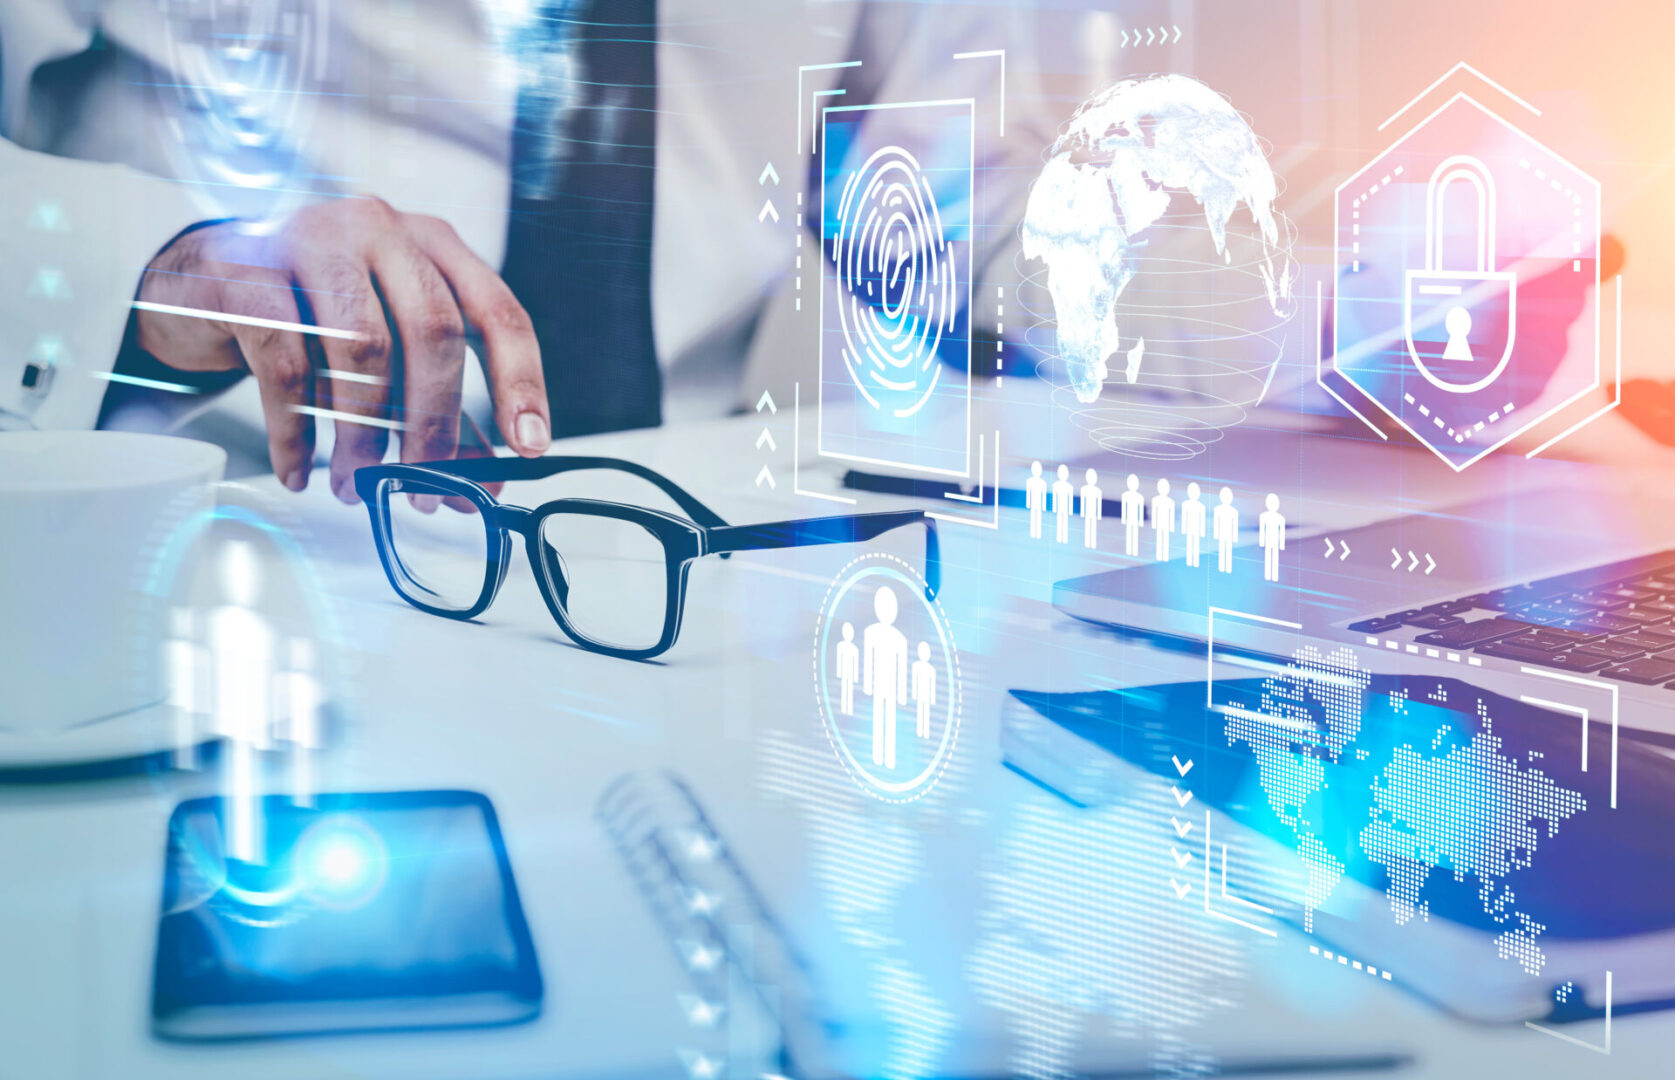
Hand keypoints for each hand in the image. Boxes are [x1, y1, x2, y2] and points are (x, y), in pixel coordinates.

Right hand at [134, 197, 550, 501]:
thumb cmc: (312, 307)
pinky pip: (284, 364)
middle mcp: (380, 229)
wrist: (203, 273)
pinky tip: (300, 470)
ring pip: (362, 348)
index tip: (528, 447)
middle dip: (435, 424)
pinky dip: (296, 431)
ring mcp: (310, 240)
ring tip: (357, 485)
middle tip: (424, 489)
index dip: (519, 382)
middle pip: (433, 331)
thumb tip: (477, 480)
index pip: (497, 312)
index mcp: (431, 243)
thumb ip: (436, 403)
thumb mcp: (386, 341)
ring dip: (365, 434)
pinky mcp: (246, 273)